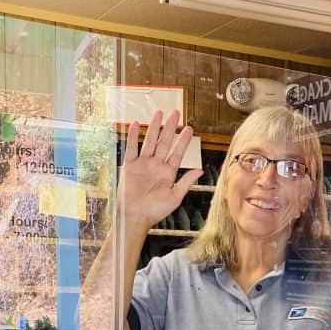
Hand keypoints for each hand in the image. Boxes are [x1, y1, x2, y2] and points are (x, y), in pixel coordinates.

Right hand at [118, 110, 201, 230]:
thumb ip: (186, 182)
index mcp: (168, 173)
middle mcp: (156, 166)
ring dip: (154, 127)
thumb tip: (200, 170)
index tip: (189, 128)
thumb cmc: (155, 211)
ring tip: (159, 113)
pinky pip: (131, 148)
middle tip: (176, 112)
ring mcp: (143, 164)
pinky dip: (132, 136)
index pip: (177, 153)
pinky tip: (135, 124)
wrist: (135, 217)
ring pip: (149, 141)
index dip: (183, 140)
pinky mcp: (130, 166)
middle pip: (164, 143)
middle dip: (170, 128)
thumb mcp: (175, 197)